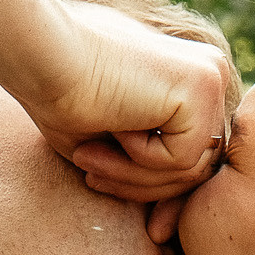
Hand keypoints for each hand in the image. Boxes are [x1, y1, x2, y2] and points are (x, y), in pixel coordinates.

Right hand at [26, 5, 230, 203]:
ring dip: (133, 178)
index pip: (190, 154)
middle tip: (91, 179)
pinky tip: (112, 129)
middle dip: (142, 186)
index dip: (151, 185)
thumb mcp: (112, 138)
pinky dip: (141, 160)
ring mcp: (210, 78)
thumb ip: (148, 156)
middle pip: (195, 165)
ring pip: (189, 168)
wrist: (43, 55)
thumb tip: (170, 200)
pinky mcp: (204, 86)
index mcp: (189, 79)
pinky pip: (182, 158)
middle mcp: (209, 73)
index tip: (103, 185)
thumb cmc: (62, 93)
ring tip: (87, 159)